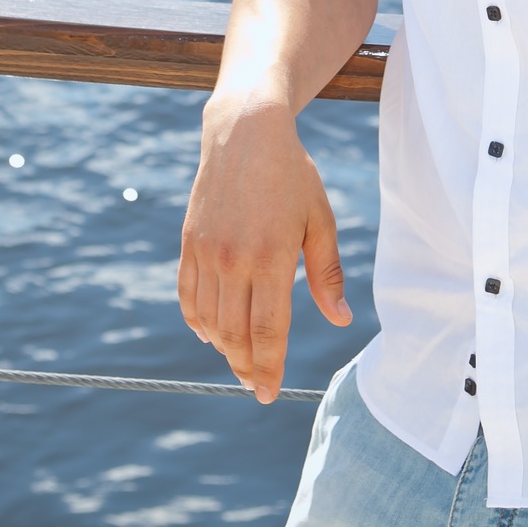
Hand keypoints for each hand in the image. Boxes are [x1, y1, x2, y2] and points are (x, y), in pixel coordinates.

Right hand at [178, 91, 350, 403]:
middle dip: (246, 367)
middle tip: (256, 386)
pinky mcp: (189, 242)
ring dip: (223, 348)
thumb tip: (340, 319)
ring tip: (239, 362)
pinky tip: (209, 333)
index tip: (269, 394)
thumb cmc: (291, 174)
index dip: (268, 368)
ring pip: (209, 319)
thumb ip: (326, 274)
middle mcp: (233, 259)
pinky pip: (188, 294)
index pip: (267, 330)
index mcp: (271, 257)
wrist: (244, 132)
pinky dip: (197, 320)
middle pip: (235, 333)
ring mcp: (206, 251)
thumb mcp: (319, 220)